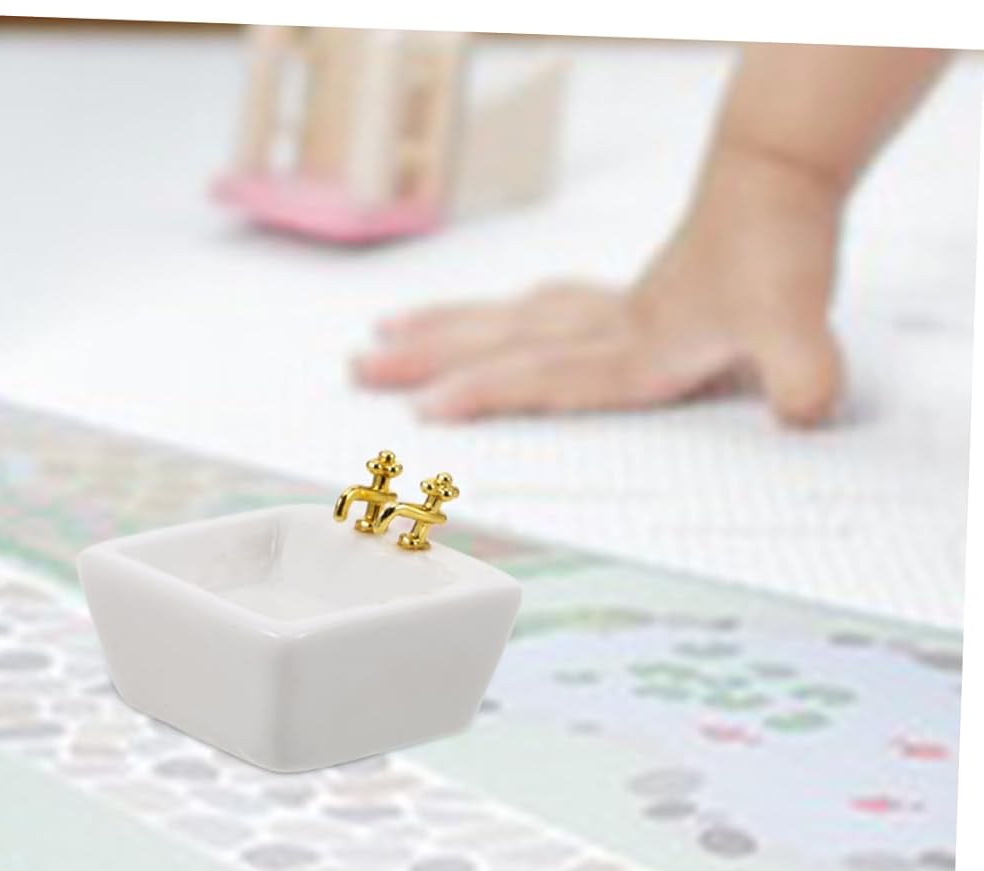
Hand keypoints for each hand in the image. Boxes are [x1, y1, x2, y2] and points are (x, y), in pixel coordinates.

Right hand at [352, 149, 845, 426]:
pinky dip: (501, 317)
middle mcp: (605, 329)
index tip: (423, 412)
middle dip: (424, 360)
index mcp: (634, 348)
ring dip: (444, 330)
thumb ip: (802, 368)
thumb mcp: (800, 317)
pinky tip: (491, 320)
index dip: (484, 395)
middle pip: (499, 343)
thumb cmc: (782, 242)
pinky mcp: (620, 296)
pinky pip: (540, 309)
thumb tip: (804, 413)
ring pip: (506, 320)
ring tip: (384, 337)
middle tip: (356, 370)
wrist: (783, 168)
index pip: (543, 377)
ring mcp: (606, 309)